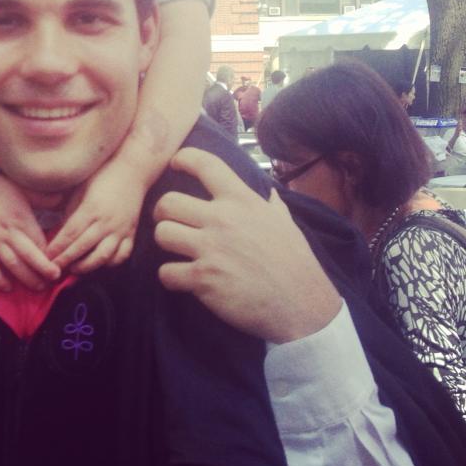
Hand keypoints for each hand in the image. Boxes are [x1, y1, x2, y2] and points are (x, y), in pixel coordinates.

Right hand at [0, 170, 59, 291]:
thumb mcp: (24, 189)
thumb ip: (44, 197)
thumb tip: (63, 198)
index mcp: (21, 218)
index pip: (40, 242)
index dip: (51, 254)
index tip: (62, 260)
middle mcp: (8, 232)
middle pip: (29, 257)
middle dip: (43, 270)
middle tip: (55, 278)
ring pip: (12, 265)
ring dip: (26, 278)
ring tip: (39, 286)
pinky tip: (8, 287)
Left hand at [47, 159, 141, 273]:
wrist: (132, 169)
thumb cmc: (102, 176)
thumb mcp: (80, 189)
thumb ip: (71, 212)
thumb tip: (59, 234)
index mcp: (91, 208)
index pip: (70, 234)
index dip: (57, 248)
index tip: (46, 257)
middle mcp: (106, 222)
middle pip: (83, 248)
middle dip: (66, 260)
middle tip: (53, 269)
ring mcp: (121, 229)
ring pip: (103, 256)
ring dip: (87, 266)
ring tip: (74, 269)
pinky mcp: (132, 233)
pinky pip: (122, 255)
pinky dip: (110, 263)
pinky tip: (99, 263)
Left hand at [153, 148, 340, 343]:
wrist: (303, 306)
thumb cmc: (295, 263)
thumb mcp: (285, 223)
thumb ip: (271, 205)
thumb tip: (270, 193)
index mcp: (242, 201)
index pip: (205, 164)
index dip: (183, 158)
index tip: (175, 164)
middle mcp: (223, 219)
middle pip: (168, 202)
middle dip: (162, 212)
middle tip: (170, 221)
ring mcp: (212, 249)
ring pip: (162, 233)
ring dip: (165, 243)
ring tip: (176, 250)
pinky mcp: (204, 279)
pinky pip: (166, 272)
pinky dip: (170, 277)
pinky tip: (181, 278)